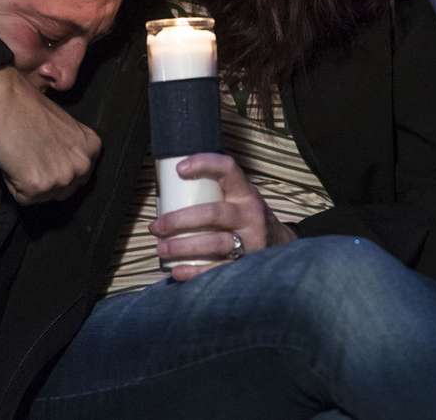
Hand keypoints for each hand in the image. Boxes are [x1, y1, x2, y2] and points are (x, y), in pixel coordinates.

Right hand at [0, 66, 98, 204]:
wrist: (5, 101)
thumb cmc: (28, 108)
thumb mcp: (64, 127)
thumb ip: (69, 149)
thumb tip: (59, 165)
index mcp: (91, 147)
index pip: (80, 176)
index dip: (59, 171)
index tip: (47, 163)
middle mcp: (82, 165)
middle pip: (64, 191)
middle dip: (46, 181)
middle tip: (30, 160)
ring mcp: (62, 177)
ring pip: (43, 197)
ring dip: (29, 183)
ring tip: (21, 158)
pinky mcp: (38, 186)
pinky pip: (23, 198)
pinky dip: (14, 185)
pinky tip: (13, 164)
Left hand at [149, 153, 296, 280]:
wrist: (279, 245)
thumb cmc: (246, 218)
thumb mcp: (238, 199)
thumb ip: (214, 193)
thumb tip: (168, 191)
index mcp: (245, 193)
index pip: (228, 169)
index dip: (204, 164)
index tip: (179, 169)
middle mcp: (250, 215)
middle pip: (214, 213)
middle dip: (180, 220)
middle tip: (157, 227)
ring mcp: (250, 241)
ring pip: (216, 243)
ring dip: (184, 246)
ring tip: (162, 248)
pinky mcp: (247, 264)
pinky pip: (219, 269)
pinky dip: (195, 272)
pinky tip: (177, 272)